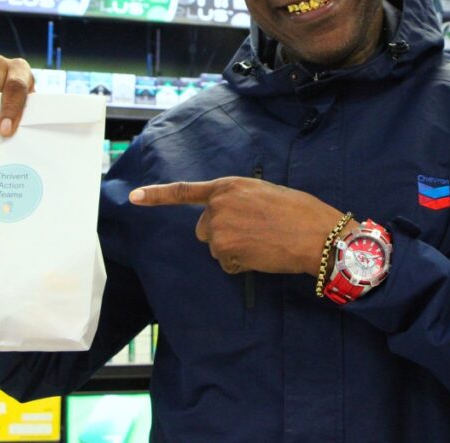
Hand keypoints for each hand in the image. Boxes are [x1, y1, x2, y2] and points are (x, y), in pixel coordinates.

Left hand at [129, 177, 353, 275]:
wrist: (315, 234)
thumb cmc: (297, 212)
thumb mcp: (263, 192)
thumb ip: (237, 200)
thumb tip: (226, 218)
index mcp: (228, 186)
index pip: (185, 191)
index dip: (157, 195)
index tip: (134, 197)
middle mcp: (217, 206)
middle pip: (204, 229)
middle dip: (222, 233)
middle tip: (254, 231)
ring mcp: (219, 231)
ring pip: (216, 248)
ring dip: (234, 249)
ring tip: (263, 241)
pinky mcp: (226, 253)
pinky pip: (227, 264)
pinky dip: (242, 264)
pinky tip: (262, 254)